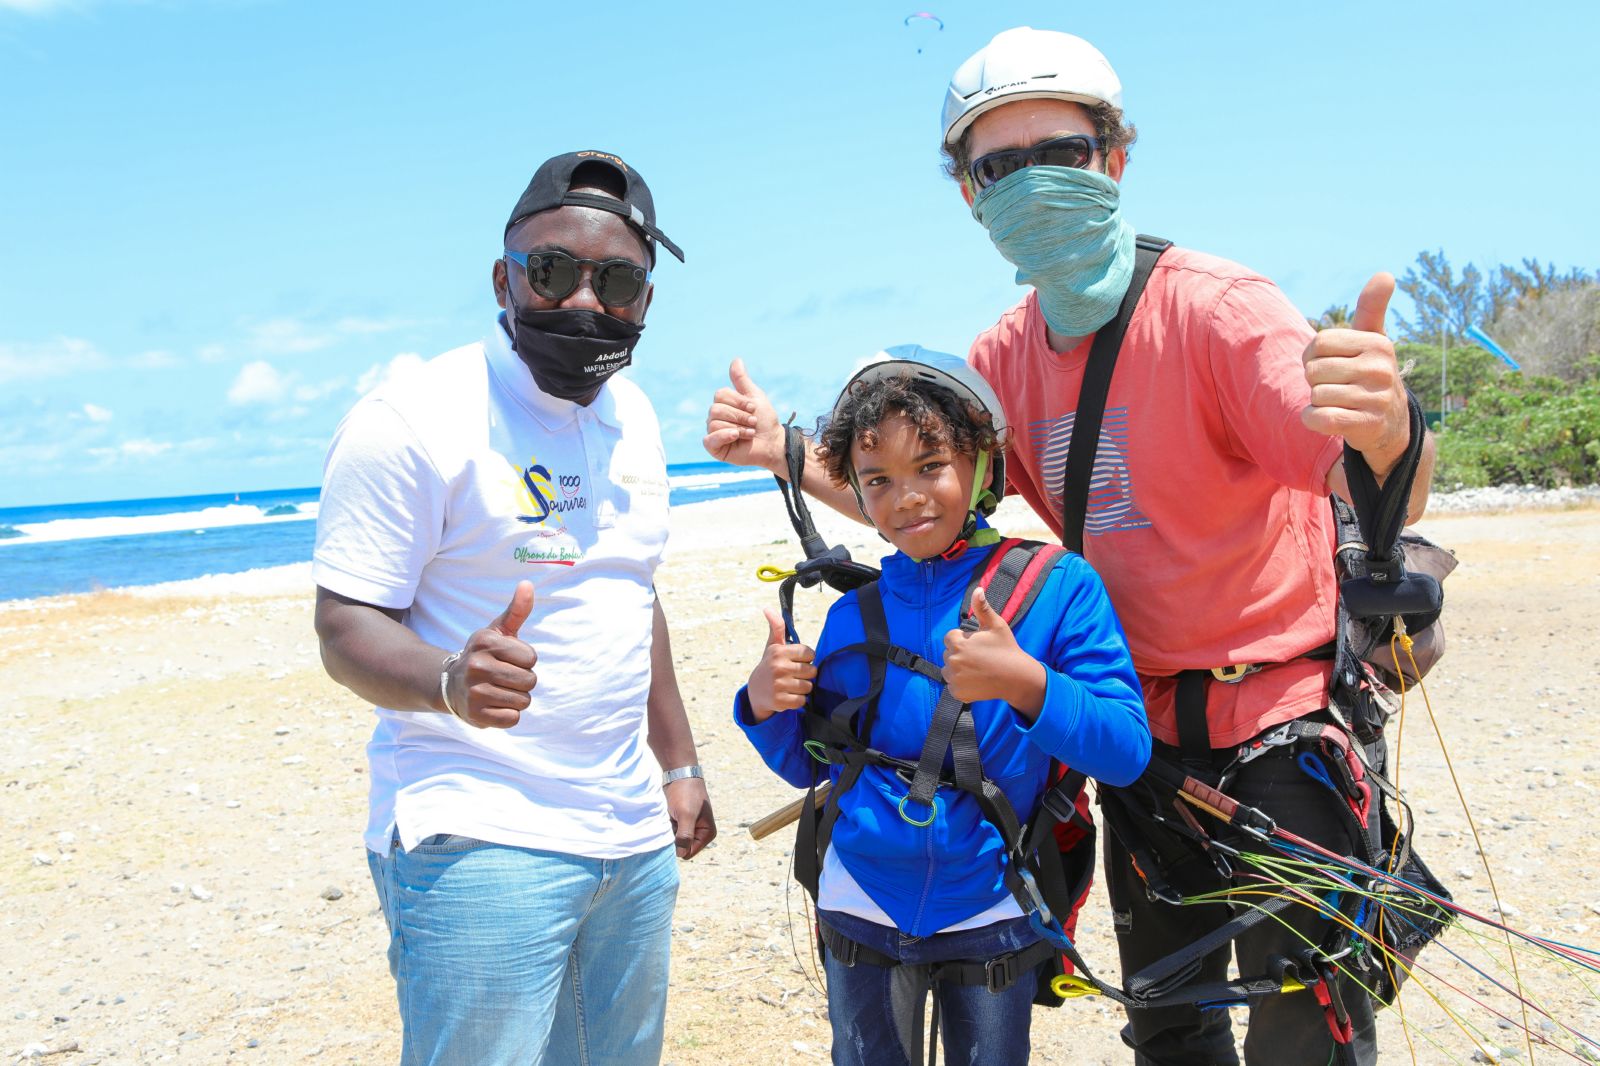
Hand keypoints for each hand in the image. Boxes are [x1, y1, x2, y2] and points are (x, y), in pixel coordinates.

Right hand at [444, 581, 538, 728]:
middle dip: (523, 681)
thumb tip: (527, 585)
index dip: (525, 661)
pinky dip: (508, 715)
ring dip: (516, 698)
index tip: (508, 659)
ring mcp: (475, 692)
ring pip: (523, 701)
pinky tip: (493, 705)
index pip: (531, 658)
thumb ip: (516, 610)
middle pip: (530, 681)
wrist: (451, 683)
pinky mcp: (476, 715)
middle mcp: (477, 665)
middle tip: (503, 677)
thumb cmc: (484, 655)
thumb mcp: (497, 631)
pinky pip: (513, 719)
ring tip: (498, 690)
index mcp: (486, 642)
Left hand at [664, 776, 716, 858]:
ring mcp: (690, 827)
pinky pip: (671, 832)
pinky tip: (669, 814)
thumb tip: (680, 854)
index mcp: (707, 834)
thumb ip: (685, 836)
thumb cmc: (686, 793)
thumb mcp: (686, 815)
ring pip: (675, 840)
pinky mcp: (681, 822)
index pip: (688, 852)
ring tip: (671, 815)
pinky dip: (667, 825)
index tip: (675, 828)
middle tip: (673, 820)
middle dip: (674, 837)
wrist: (679, 774)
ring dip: (670, 831)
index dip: (679, 844)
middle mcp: (700, 833)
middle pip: (681, 847)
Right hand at [702, 358, 786, 472]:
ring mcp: (714, 433)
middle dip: (740, 416)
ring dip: (738, 427)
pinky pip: (709, 439)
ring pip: (714, 423)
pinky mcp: (715, 448)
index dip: (738, 401)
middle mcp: (715, 418)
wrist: (773, 442)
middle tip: (753, 422)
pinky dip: (724, 436)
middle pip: (716, 409)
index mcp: (723, 404)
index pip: (720, 395)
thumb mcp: (754, 397)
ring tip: (750, 433)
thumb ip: (742, 380)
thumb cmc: (765, 421)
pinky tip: (736, 436)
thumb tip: (736, 359)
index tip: (753, 408)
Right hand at [745, 608, 816, 722]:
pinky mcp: (780, 701)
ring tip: (790, 685)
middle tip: (793, 675)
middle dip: (805, 674)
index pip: (810, 653)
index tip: (796, 661)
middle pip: (812, 671)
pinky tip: (788, 695)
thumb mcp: (773, 646)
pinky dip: (798, 700)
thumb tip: (767, 608)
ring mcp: (779, 685)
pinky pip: (802, 701)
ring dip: (802, 688)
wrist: (756, 692)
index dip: (806, 658)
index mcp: (779, 652)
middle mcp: (778, 667)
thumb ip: (777, 627)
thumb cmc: (770, 665)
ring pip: (808, 687)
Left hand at [943, 587, 1045, 716]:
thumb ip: (982, 608)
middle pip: (948, 654)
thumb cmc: (1007, 649)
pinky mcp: (957, 693)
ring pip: (948, 670)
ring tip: (977, 669)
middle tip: (980, 658)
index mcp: (958, 643)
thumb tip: (978, 590)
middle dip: (960, 654)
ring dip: (958, 669)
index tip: (978, 645)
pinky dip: (961, 684)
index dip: (964, 640)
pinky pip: (952, 685)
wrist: (1016, 678)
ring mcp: (954, 678)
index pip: (950, 638)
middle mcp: (952, 661)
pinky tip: (976, 680)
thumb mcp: (996, 626)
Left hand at [1301, 273, 1411, 473]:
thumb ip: (1372, 308)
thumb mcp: (1374, 339)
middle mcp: (1381, 368)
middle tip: (1338, 387)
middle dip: (1316, 381)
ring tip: (1341, 402)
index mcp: (1377, 343)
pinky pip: (1319, 418)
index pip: (1318, 343)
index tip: (1330, 364)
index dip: (1313, 357)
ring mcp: (1376, 398)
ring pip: (1316, 395)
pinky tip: (1329, 418)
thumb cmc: (1370, 373)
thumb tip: (1386, 274)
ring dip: (1318, 402)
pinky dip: (1313, 420)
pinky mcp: (1367, 425)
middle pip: (1313, 370)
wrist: (1391, 424)